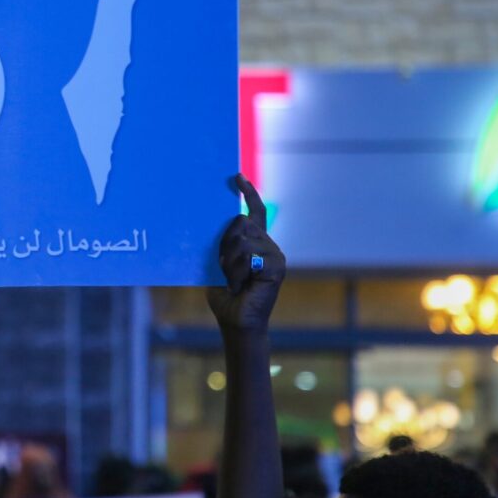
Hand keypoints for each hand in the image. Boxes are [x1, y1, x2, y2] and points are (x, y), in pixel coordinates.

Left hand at [206, 174, 285, 333]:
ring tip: (234, 281)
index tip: (237, 177)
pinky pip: (248, 256)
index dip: (248, 193)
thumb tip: (225, 220)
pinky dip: (237, 273)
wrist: (236, 321)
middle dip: (225, 244)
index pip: (255, 212)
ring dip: (229, 263)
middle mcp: (268, 245)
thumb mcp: (221, 262)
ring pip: (242, 239)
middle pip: (240, 223)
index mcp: (255, 242)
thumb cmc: (226, 294)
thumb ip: (225, 243)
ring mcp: (275, 254)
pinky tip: (241, 287)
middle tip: (225, 269)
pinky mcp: (277, 266)